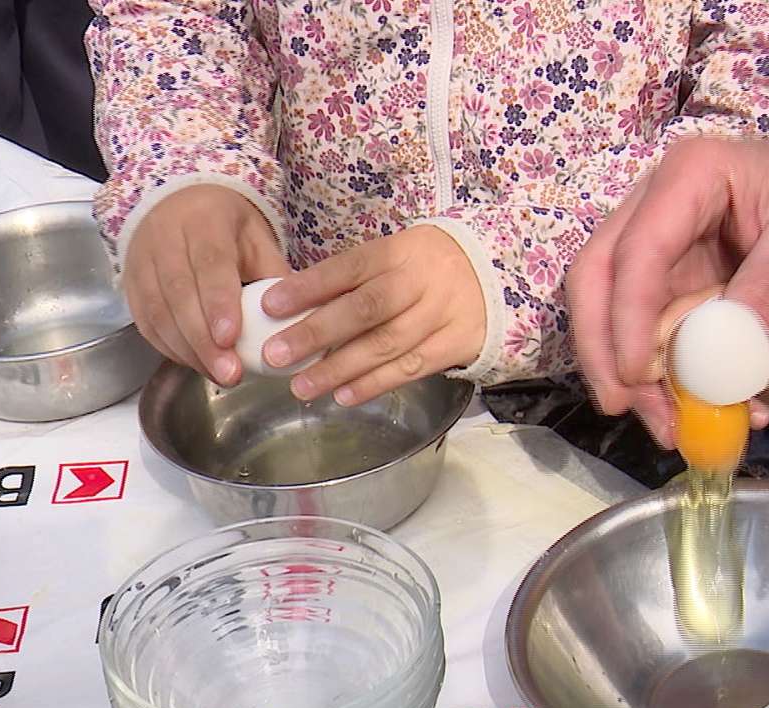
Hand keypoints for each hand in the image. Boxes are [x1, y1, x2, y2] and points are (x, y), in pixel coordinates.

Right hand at [123, 184, 289, 384]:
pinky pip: (145, 322)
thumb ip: (275, 274)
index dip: (218, 303)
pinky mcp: (130, 285)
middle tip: (230, 373)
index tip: (230, 338)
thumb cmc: (227, 225)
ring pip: (158, 312)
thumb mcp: (257, 237)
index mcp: (204, 221)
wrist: (177, 202)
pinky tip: (196, 363)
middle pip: (179, 295)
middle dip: (204, 340)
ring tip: (219, 376)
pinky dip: (170, 348)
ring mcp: (142, 262)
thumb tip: (301, 317)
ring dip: (188, 350)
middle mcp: (165, 239)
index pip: (210, 265)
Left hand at [259, 226, 485, 404]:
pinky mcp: (457, 343)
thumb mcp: (399, 255)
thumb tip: (297, 306)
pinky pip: (412, 367)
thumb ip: (357, 278)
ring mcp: (441, 313)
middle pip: (365, 309)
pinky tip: (344, 395)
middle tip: (275, 354)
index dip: (309, 287)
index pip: (348, 268)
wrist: (498, 274)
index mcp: (399, 251)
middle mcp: (421, 281)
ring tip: (302, 386)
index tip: (270, 305)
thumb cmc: (431, 266)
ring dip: (340, 368)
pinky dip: (376, 383)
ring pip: (386, 344)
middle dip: (317, 333)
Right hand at [568, 107, 768, 444]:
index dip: (627, 318)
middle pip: (596, 276)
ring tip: (665, 424)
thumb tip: (718, 360)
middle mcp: (653, 203)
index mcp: (688, 176)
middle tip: (621, 407)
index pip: (637, 251)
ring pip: (611, 306)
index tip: (637, 378)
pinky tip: (691, 407)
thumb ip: (765, 293)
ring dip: (626, 369)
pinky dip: (661, 371)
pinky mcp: (666, 274)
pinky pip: (647, 325)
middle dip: (602, 348)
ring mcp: (655, 239)